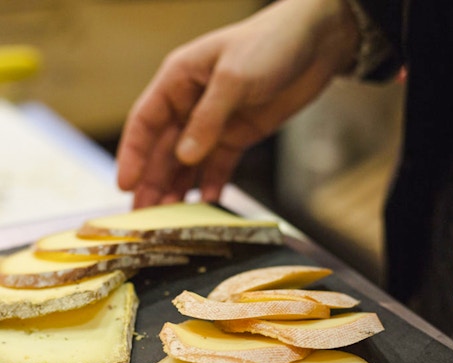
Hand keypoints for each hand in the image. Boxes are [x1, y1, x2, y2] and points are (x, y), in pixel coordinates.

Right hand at [116, 0, 358, 206]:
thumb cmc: (271, 44)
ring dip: (178, 189)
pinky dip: (211, 184)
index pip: (145, 122)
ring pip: (188, 163)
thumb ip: (208, 120)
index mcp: (178, 81)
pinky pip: (219, 166)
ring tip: (170, 218)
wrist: (317, 43)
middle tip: (143, 216)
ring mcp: (214, 124)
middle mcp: (190, 104)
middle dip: (152, 183)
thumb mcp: (234, 79)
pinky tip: (206, 204)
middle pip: (163, 150)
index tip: (125, 185)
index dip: (132, 155)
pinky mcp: (238, 136)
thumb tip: (184, 157)